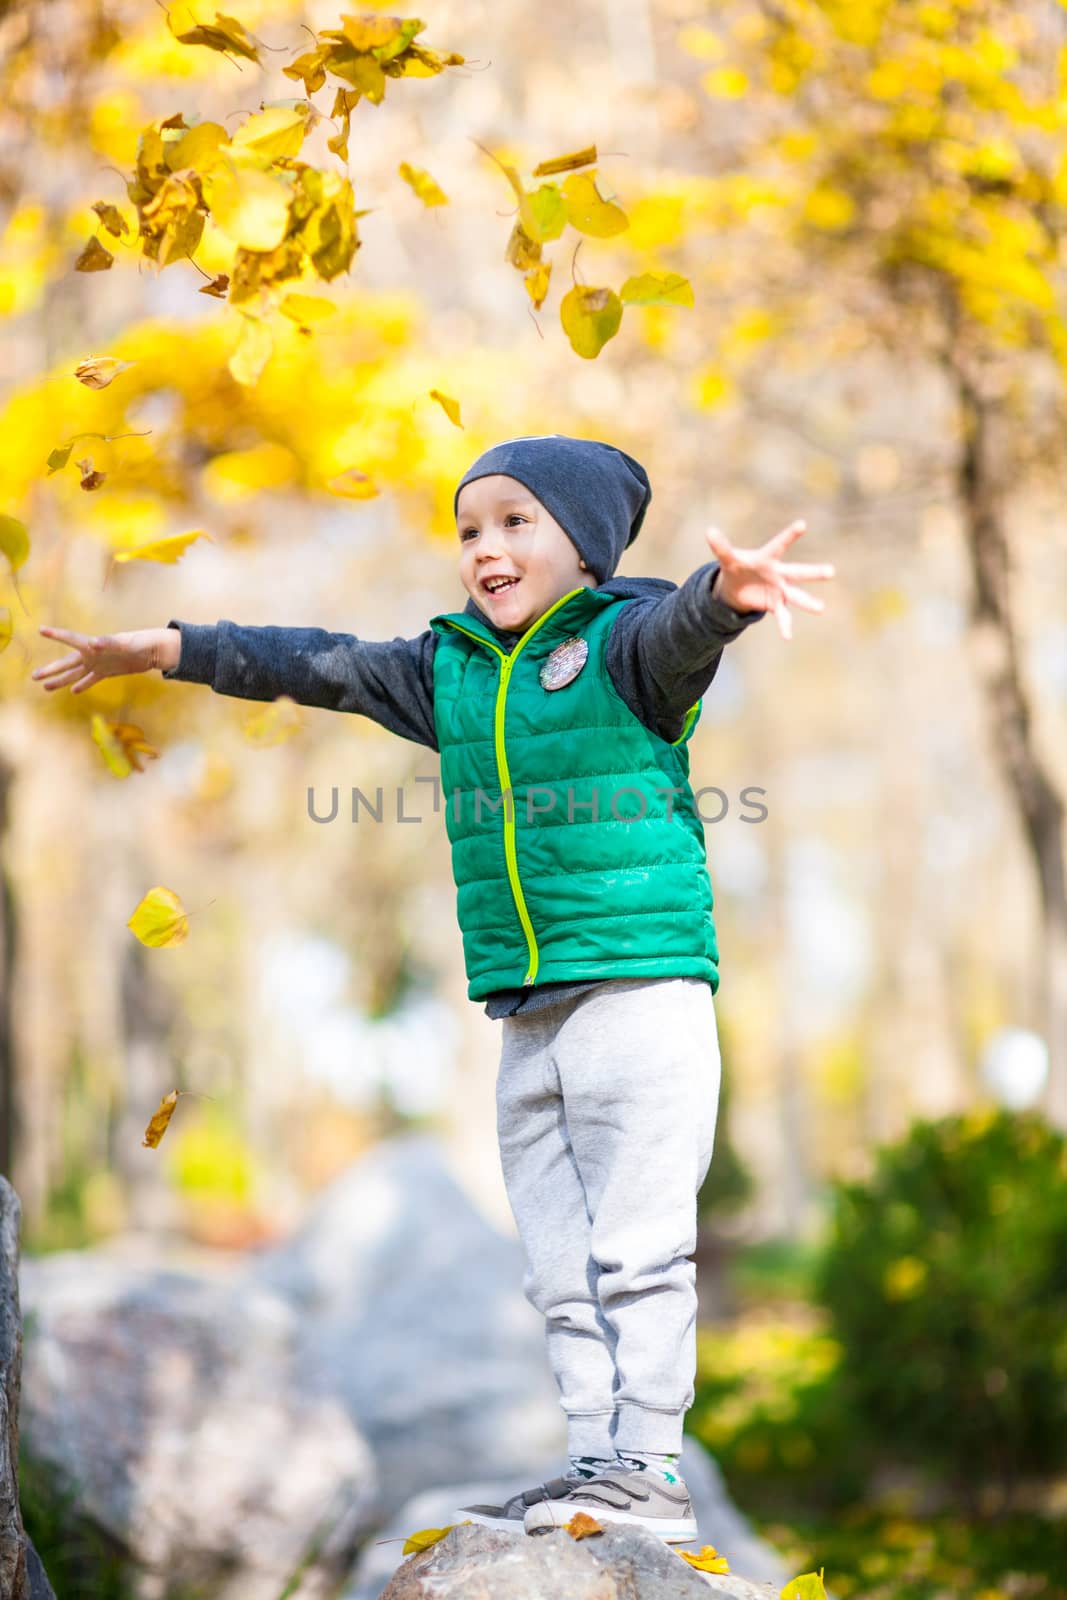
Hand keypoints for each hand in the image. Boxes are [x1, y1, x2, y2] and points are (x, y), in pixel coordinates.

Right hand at [31, 625, 166, 693]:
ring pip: (75, 674)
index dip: (56, 635)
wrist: (152, 651)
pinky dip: (82, 685)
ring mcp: (98, 664)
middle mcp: (92, 654)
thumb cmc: (139, 643)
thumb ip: (109, 643)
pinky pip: (91, 680)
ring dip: (61, 680)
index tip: (41, 630)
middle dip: (51, 669)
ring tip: (46, 687)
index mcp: (93, 645)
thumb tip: (93, 643)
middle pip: (67, 662)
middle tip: (34, 676)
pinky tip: (73, 691)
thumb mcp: (125, 643)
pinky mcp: (107, 672)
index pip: (71, 639)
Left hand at [706, 520, 834, 641]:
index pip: (779, 545)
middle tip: (831, 571)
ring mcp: (779, 590)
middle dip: (813, 573)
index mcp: (768, 559)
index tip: (802, 524)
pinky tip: (787, 637)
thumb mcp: (727, 559)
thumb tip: (709, 531)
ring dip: (808, 602)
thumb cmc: (737, 567)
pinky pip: (782, 616)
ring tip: (821, 608)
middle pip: (797, 572)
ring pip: (796, 596)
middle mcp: (778, 574)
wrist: (737, 587)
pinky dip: (785, 626)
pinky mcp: (775, 604)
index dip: (790, 535)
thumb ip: (721, 547)